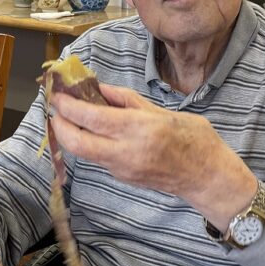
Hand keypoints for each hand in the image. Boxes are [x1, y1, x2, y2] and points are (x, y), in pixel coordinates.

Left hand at [49, 83, 256, 230]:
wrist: (208, 177)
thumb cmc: (193, 138)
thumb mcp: (162, 111)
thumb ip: (126, 101)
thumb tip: (99, 88)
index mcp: (138, 128)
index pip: (91, 117)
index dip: (68, 106)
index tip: (57, 94)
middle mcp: (126, 151)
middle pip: (76, 142)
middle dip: (59, 125)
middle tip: (56, 108)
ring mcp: (122, 168)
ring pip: (84, 152)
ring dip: (71, 134)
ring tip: (70, 115)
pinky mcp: (123, 178)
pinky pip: (98, 158)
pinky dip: (89, 142)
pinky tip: (91, 130)